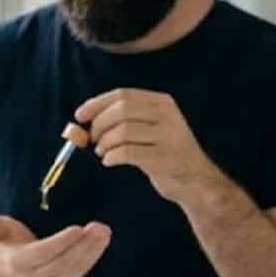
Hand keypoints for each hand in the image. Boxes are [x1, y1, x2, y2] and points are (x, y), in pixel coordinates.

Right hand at [0, 210, 109, 276]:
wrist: (4, 274)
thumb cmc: (2, 245)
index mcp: (18, 262)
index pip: (43, 253)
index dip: (61, 243)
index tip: (78, 229)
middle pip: (63, 263)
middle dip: (83, 247)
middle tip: (99, 227)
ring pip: (74, 270)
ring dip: (92, 252)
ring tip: (104, 231)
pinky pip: (79, 272)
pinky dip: (92, 258)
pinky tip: (101, 241)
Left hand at [76, 88, 227, 207]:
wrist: (195, 181)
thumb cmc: (163, 154)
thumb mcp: (149, 129)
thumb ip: (122, 120)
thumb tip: (83, 120)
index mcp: (162, 102)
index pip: (123, 95)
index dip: (97, 104)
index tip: (79, 116)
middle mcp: (168, 115)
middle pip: (121, 110)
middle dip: (99, 125)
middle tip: (92, 140)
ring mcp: (169, 136)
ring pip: (123, 131)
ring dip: (104, 143)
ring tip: (102, 152)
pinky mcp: (166, 158)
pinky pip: (129, 152)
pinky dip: (112, 156)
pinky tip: (109, 161)